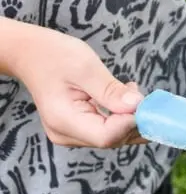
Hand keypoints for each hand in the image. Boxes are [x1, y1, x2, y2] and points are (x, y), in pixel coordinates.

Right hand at [10, 23, 144, 147]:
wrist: (31, 54)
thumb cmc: (54, 56)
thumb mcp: (85, 67)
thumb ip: (111, 90)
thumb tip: (138, 106)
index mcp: (64, 121)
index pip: (107, 136)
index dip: (131, 123)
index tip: (147, 104)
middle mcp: (67, 134)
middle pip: (113, 139)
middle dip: (134, 120)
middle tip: (144, 95)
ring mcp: (73, 134)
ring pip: (114, 135)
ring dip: (130, 116)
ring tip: (130, 90)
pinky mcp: (80, 128)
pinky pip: (108, 128)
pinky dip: (122, 115)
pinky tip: (124, 96)